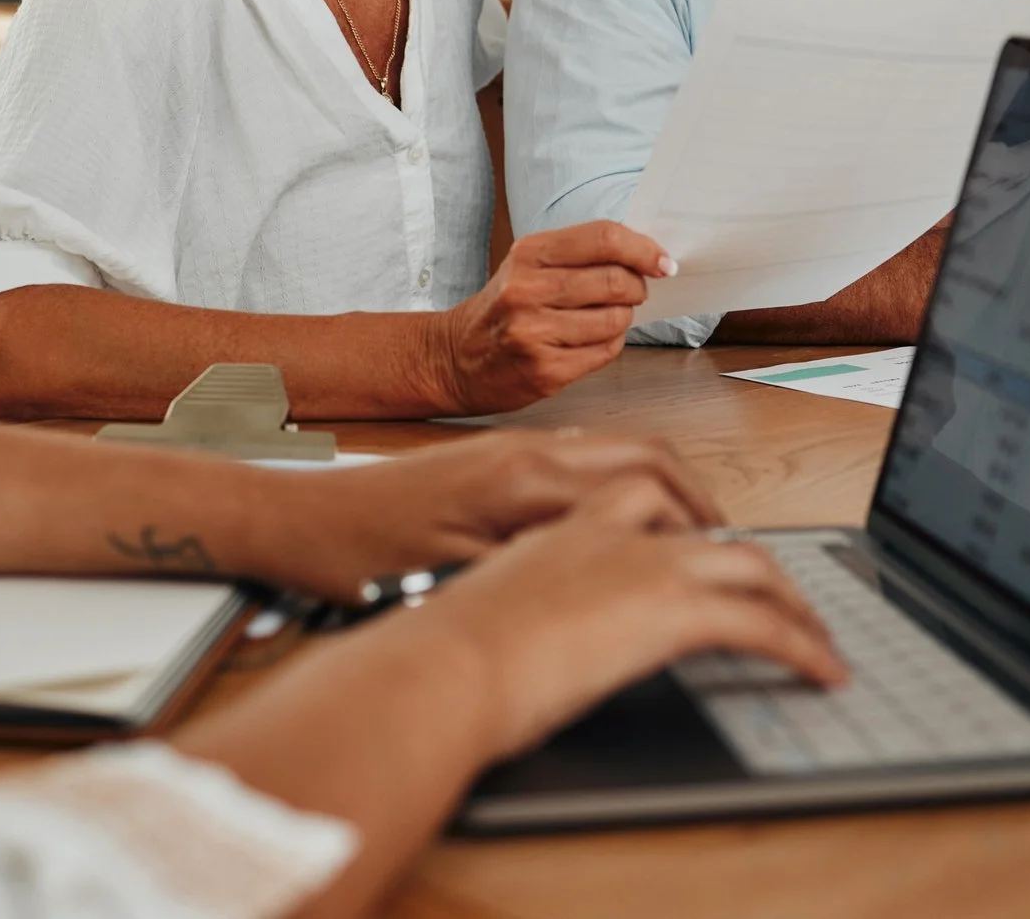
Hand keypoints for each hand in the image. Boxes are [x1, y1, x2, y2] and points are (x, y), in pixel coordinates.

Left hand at [247, 430, 721, 602]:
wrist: (299, 519)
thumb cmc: (362, 558)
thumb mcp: (459, 579)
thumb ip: (541, 568)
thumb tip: (612, 574)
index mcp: (528, 479)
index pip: (649, 484)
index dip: (700, 526)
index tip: (730, 563)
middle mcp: (528, 451)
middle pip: (648, 455)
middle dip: (699, 499)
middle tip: (729, 550)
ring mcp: (511, 449)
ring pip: (617, 453)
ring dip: (664, 488)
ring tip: (689, 541)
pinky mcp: (494, 460)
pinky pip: (583, 459)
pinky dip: (623, 485)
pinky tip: (624, 526)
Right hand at [397, 476, 848, 762]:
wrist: (440, 665)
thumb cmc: (437, 652)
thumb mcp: (480, 607)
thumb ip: (517, 603)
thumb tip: (529, 636)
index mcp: (556, 520)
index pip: (640, 490)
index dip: (684, 514)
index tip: (702, 543)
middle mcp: (609, 527)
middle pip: (707, 519)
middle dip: (751, 555)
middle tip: (778, 595)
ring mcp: (644, 561)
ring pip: (752, 563)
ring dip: (793, 601)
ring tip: (816, 638)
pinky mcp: (671, 608)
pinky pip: (764, 621)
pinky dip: (803, 645)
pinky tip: (823, 671)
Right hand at [426, 221, 673, 412]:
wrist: (456, 358)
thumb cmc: (503, 308)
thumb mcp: (528, 266)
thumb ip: (579, 255)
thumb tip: (644, 257)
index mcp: (528, 254)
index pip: (603, 238)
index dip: (643, 249)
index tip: (663, 262)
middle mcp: (527, 290)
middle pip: (615, 280)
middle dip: (637, 288)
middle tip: (634, 292)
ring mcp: (534, 332)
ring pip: (615, 320)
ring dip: (622, 319)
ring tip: (601, 319)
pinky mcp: (544, 370)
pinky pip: (604, 352)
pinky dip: (608, 345)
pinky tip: (587, 342)